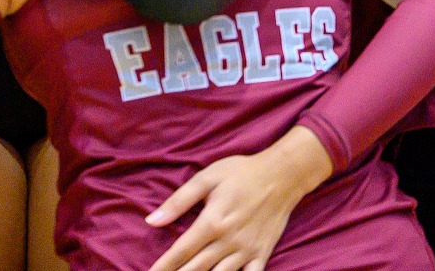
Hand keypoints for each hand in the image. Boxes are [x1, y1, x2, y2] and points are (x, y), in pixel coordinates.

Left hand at [144, 126, 331, 270]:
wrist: (282, 175)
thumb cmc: (241, 173)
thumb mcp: (206, 178)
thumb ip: (178, 201)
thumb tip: (152, 221)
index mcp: (212, 222)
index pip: (180, 251)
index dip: (163, 266)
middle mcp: (228, 241)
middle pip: (196, 268)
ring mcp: (246, 251)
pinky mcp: (262, 254)